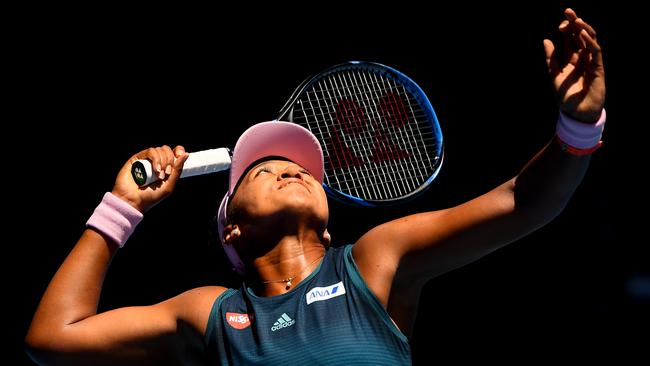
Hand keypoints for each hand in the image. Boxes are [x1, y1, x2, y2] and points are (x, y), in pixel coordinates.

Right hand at [111, 145, 188, 212]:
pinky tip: (155, 169)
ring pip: (159, 150)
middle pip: (167, 150)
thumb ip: (177, 170)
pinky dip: (156, 159)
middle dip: (170, 160)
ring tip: (159, 175)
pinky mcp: (137, 158)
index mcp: (165, 167)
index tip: (181, 155)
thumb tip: (186, 154)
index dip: (179, 150)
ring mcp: (146, 160)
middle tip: (167, 174)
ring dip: (163, 161)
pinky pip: (150, 151)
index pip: (174, 152)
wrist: (133, 201)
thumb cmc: (150, 197)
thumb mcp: (169, 185)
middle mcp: (156, 162)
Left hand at [544, 8, 604, 122]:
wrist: (576, 113)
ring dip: (584, 29)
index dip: (567, 29)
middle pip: (580, 36)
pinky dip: (590, 42)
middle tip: (568, 11)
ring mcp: (591, 62)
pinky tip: (583, 34)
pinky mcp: (598, 68)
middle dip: (575, 23)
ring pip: (590, 40)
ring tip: (576, 20)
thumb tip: (546, 40)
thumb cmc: (566, 97)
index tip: (560, 24)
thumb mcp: (554, 75)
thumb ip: (551, 59)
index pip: (571, 39)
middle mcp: (583, 58)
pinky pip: (595, 51)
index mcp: (571, 59)